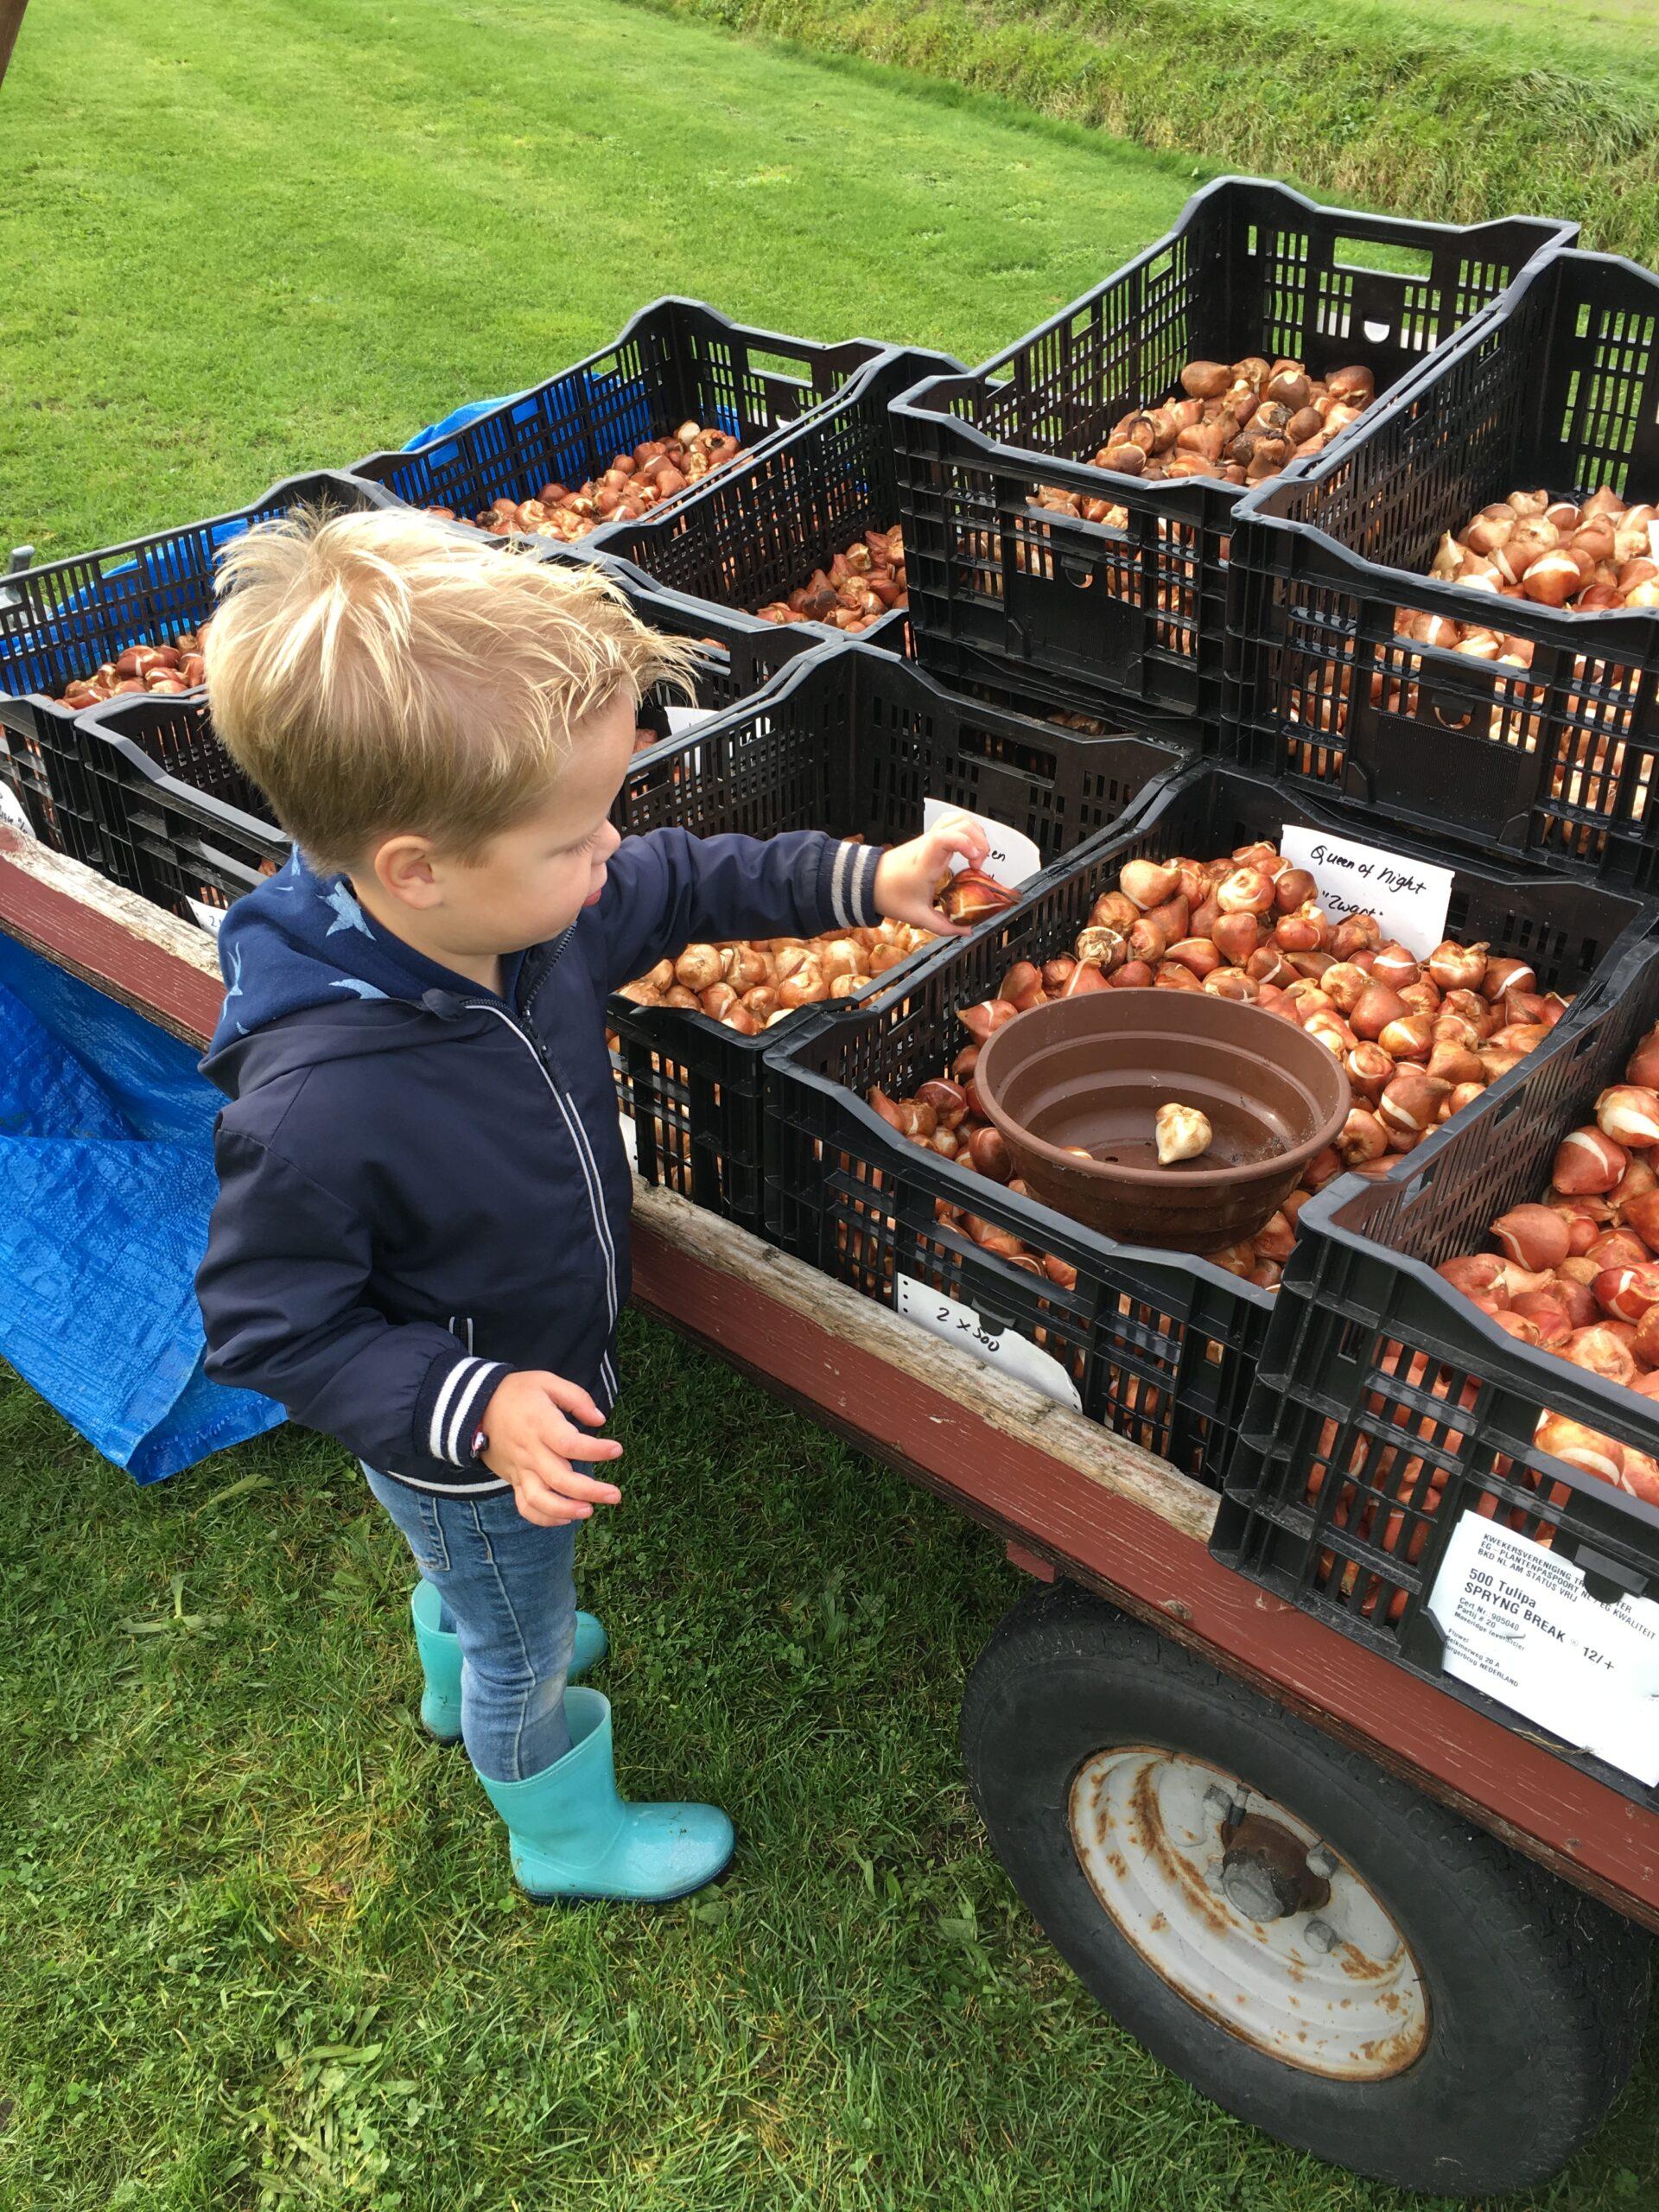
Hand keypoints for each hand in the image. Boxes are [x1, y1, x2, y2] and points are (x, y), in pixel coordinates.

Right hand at [476, 1371, 622, 1527]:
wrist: (475, 1407)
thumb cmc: (517, 1392)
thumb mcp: (547, 1381)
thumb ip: (577, 1398)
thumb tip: (600, 1420)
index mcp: (540, 1424)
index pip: (569, 1443)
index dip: (595, 1450)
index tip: (617, 1450)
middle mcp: (530, 1451)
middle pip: (559, 1478)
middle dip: (590, 1491)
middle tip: (614, 1495)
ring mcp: (519, 1469)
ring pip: (540, 1499)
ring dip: (566, 1510)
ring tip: (589, 1511)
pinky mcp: (513, 1480)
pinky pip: (525, 1506)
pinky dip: (544, 1518)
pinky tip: (566, 1518)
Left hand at [873, 814, 991, 936]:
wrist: (868, 883)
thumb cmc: (889, 895)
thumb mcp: (918, 916)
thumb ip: (944, 926)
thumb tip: (966, 930)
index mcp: (926, 863)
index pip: (944, 838)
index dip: (965, 843)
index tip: (974, 861)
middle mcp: (928, 846)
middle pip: (960, 823)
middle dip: (979, 841)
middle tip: (978, 864)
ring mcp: (928, 839)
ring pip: (958, 818)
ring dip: (975, 833)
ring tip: (976, 854)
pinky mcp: (929, 839)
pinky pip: (951, 822)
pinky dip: (966, 830)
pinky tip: (967, 846)